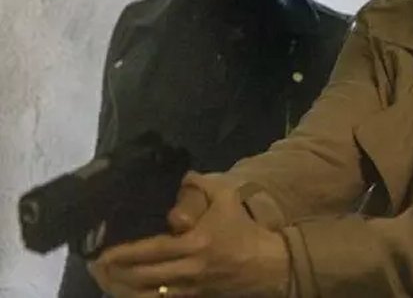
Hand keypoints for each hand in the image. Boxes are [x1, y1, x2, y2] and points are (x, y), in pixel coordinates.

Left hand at [89, 173, 289, 296]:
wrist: (268, 264)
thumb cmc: (243, 229)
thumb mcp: (227, 197)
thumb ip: (201, 184)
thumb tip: (182, 175)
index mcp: (195, 244)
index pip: (151, 251)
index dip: (123, 254)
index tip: (101, 253)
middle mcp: (188, 270)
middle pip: (141, 278)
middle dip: (113, 274)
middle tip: (94, 266)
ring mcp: (190, 288)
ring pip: (146, 296)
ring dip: (121, 290)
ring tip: (104, 280)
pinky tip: (126, 292)